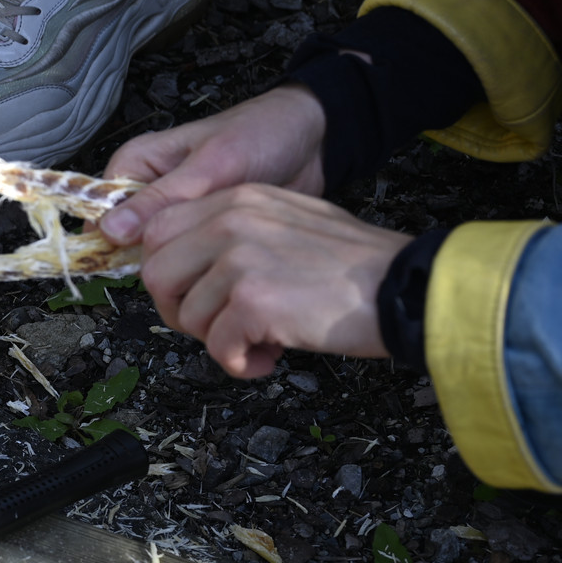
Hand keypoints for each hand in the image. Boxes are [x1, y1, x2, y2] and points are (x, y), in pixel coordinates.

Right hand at [100, 85, 327, 244]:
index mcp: (135, 166)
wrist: (311, 140)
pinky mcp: (198, 229)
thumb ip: (162, 198)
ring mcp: (172, 212)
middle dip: (153, 260)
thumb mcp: (210, 165)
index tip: (143, 266)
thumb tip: (111, 231)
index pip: (100, 213)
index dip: (112, 244)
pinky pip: (184, 255)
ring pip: (155, 253)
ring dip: (179, 264)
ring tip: (209, 265)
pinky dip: (199, 264)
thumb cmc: (259, 134)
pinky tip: (219, 265)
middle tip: (189, 267)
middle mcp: (146, 191)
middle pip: (124, 241)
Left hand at [137, 184, 408, 377]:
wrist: (406, 287)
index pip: (158, 232)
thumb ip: (233, 233)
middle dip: (181, 312)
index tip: (193, 297)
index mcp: (236, 199)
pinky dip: (239, 363)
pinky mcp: (253, 301)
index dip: (169, 275)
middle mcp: (231, 221)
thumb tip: (187, 268)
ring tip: (259, 342)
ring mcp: (239, 259)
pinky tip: (268, 357)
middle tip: (218, 328)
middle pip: (156, 275)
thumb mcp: (287, 223)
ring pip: (187, 316)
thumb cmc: (352, 267)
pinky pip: (218, 347)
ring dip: (218, 341)